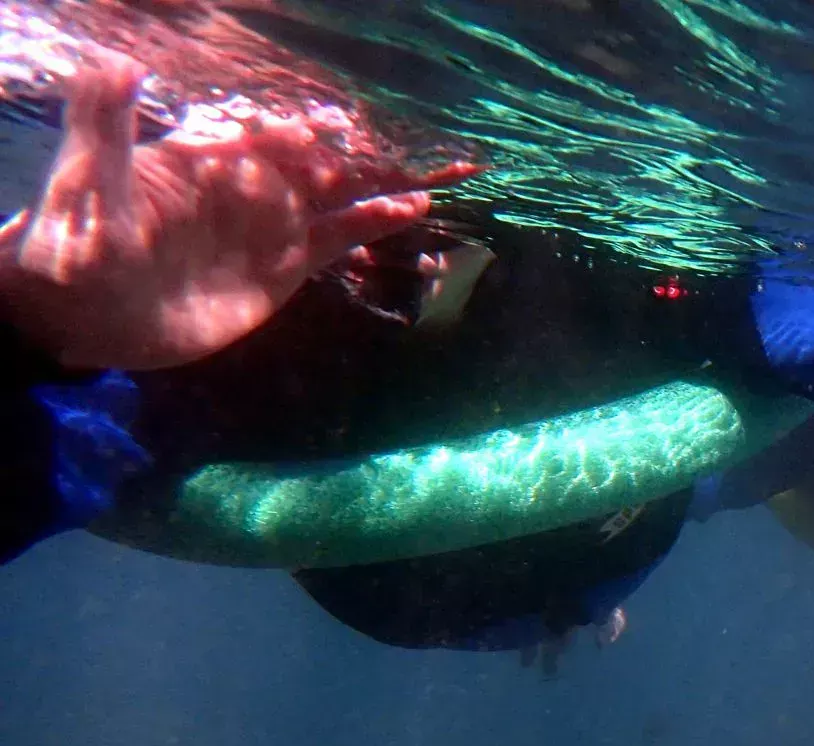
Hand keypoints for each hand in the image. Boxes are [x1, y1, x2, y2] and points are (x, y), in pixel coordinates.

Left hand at [0, 48, 475, 370]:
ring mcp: (270, 224)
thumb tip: (118, 61)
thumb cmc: (74, 247)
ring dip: (383, 179)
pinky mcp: (284, 266)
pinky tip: (414, 207)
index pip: (260, 133)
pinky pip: (339, 239)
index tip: (332, 128)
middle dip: (361, 146)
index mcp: (205, 157)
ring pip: (338, 193)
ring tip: (439, 170)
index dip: (297, 130)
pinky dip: (376, 222)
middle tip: (416, 138)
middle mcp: (247, 183)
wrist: (87, 317)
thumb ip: (104, 125)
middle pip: (313, 157)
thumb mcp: (84, 186)